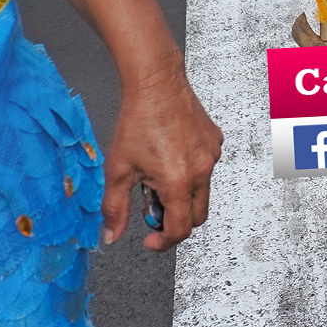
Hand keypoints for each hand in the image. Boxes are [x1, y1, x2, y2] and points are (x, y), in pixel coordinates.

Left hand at [100, 67, 221, 250]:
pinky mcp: (215, 141)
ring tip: (156, 175)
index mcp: (178, 182)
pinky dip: (190, 173)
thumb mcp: (118, 170)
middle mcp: (202, 171)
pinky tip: (170, 156)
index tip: (149, 241)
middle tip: (150, 208)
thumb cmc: (137, 121)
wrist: (156, 84)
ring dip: (182, 195)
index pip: (180, 230)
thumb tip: (111, 235)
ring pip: (202, 191)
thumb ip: (115, 208)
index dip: (163, 242)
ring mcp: (212, 155)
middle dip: (175, 222)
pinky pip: (206, 168)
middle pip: (197, 216)